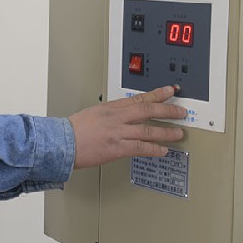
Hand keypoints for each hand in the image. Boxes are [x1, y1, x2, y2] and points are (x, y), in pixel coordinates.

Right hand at [68, 85, 185, 168]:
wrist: (61, 142)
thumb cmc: (73, 130)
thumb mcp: (94, 113)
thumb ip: (111, 113)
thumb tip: (124, 116)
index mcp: (111, 107)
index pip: (139, 97)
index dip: (157, 94)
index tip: (170, 91)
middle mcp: (117, 117)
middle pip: (147, 110)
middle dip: (167, 110)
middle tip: (181, 111)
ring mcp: (117, 132)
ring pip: (147, 130)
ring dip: (166, 132)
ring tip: (178, 134)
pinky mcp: (116, 148)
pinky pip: (140, 148)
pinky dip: (153, 149)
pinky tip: (163, 151)